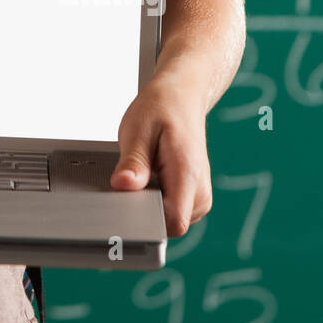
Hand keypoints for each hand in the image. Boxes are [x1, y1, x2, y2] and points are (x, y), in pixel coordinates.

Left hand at [109, 71, 212, 236]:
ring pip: (166, 221)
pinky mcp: (192, 198)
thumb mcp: (138, 129)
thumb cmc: (161, 109)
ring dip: (148, 201)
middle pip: (166, 225)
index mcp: (189, 175)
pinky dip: (154, 198)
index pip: (172, 223)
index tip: (126, 204)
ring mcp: (199, 198)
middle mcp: (200, 192)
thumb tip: (122, 186)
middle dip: (142, 208)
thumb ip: (133, 161)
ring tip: (144, 170)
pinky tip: (150, 176)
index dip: (145, 220)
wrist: (181, 98)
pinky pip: (168, 211)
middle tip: (131, 176)